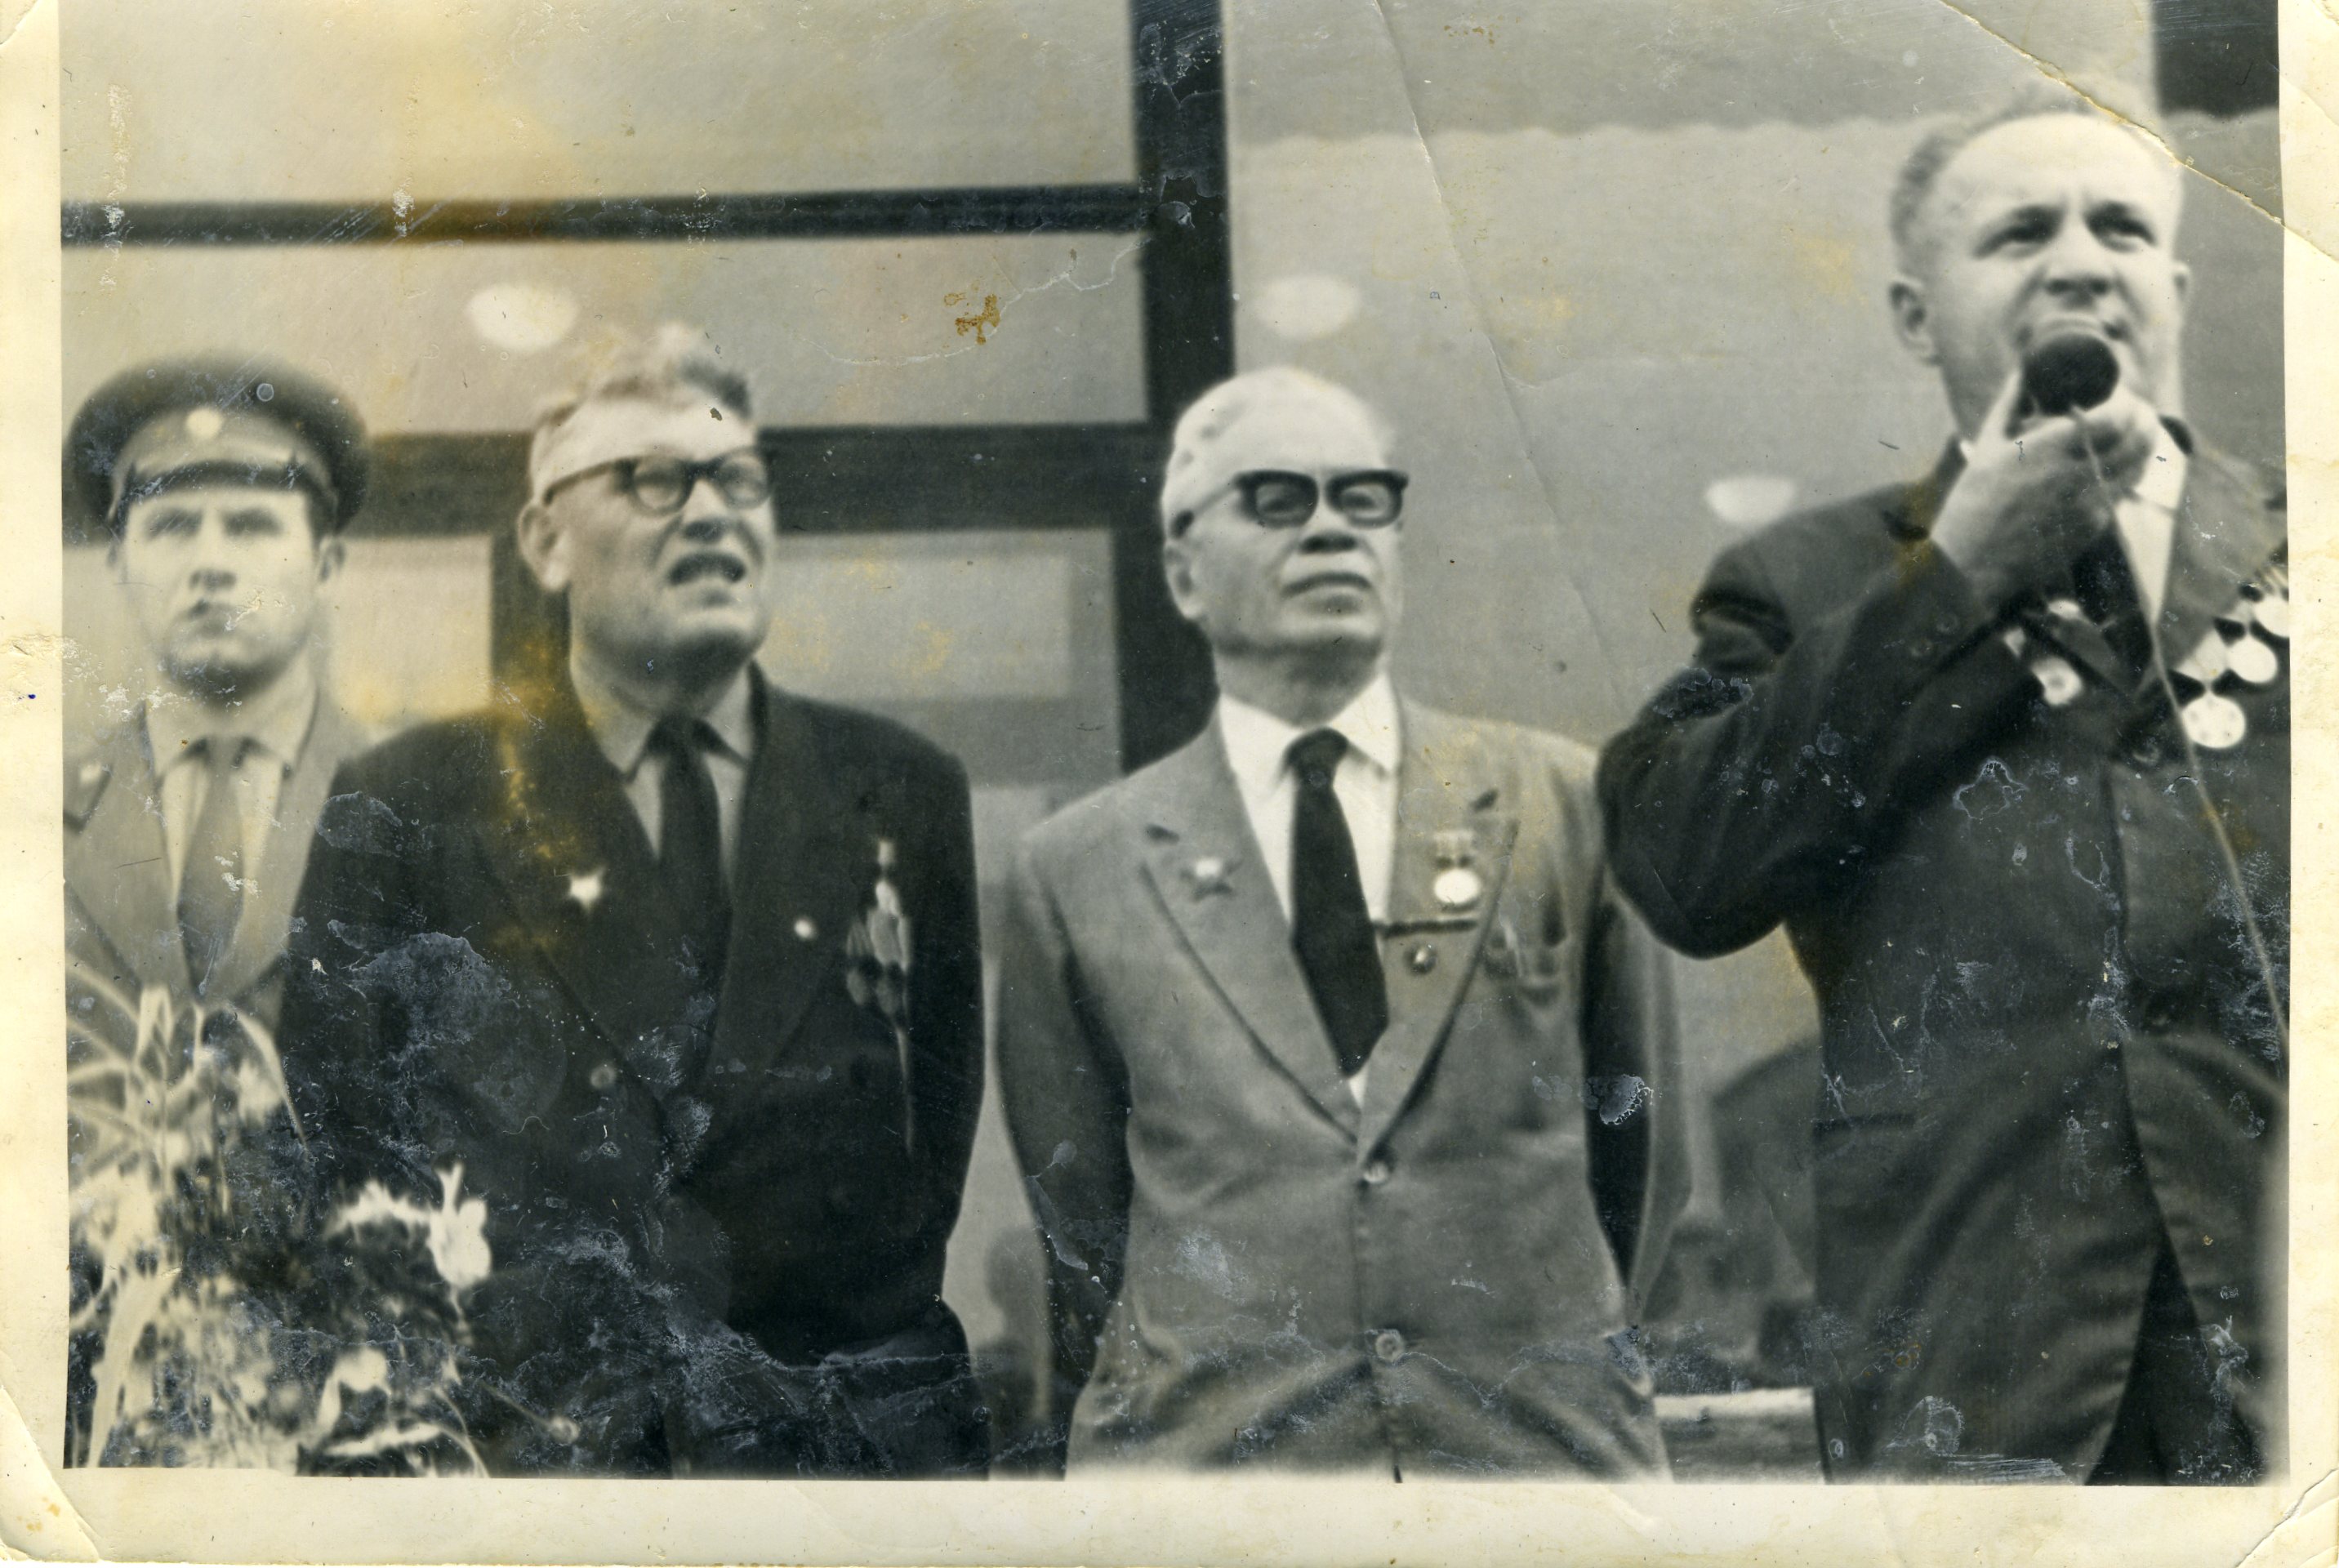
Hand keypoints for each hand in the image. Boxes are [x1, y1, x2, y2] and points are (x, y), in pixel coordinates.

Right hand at [1928, 368, 2161, 611]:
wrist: (1973, 561)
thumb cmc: (1974, 499)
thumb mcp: (1987, 443)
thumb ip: (2012, 400)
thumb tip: (2028, 366)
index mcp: (2052, 449)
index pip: (2117, 416)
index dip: (2127, 401)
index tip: (2118, 392)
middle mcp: (2079, 475)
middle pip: (2138, 438)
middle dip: (2143, 416)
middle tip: (2135, 407)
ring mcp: (2092, 503)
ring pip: (2139, 465)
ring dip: (2143, 442)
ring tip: (2136, 429)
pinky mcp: (2095, 526)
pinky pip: (2124, 490)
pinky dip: (2129, 470)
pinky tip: (2118, 462)